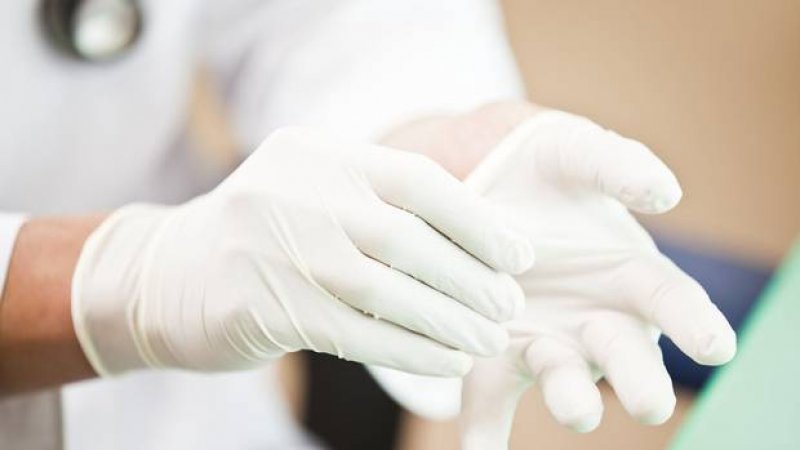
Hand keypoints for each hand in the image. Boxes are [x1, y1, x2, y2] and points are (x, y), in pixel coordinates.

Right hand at [71, 127, 533, 376]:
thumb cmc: (265, 236)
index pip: (418, 180)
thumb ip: (379, 203)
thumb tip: (479, 239)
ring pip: (386, 289)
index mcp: (321, 154)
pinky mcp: (261, 306)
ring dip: (449, 321)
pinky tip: (447, 362)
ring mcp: (275, 247)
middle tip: (510, 308)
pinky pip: (357, 332)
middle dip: (471, 278)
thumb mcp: (315, 195)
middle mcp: (298, 191)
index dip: (479, 221)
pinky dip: (412, 350)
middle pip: (408, 238)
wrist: (165, 276)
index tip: (520, 257)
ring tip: (490, 340)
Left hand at [368, 109, 735, 447]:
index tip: (716, 346)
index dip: (696, 323)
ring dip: (571, 399)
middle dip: (639, 381)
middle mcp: (595, 319)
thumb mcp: (580, 153)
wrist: (484, 185)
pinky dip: (485, 429)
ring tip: (573, 409)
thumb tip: (664, 193)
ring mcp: (546, 340)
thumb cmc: (547, 171)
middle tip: (646, 402)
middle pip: (625, 356)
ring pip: (563, 378)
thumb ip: (619, 165)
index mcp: (630, 277)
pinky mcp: (495, 354)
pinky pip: (490, 397)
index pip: (674, 302)